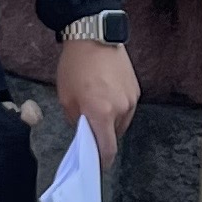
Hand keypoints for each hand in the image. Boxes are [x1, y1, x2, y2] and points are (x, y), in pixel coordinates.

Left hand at [52, 37, 138, 156]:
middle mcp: (120, 108)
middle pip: (114, 135)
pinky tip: (105, 93)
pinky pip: (126, 107)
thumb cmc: (76, 65)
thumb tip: (84, 131)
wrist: (94, 36)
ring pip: (121, 121)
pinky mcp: (135, 89)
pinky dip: (117, 106)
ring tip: (97, 102)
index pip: (107, 148)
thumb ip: (76, 119)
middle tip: (89, 123)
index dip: (102, 160)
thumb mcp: (66, 97)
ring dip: (110, 120)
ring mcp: (130, 99)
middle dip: (102, 133)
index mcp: (101, 113)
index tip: (98, 165)